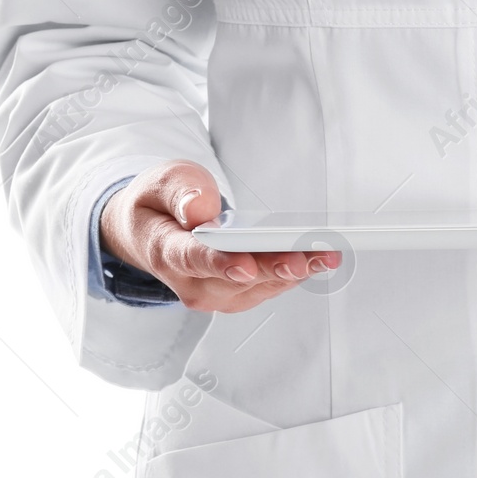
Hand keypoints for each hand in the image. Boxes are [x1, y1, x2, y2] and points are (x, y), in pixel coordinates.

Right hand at [99, 160, 339, 313]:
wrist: (151, 230)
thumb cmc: (160, 205)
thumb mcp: (161, 182)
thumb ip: (179, 193)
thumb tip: (198, 209)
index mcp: (164, 250)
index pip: (192, 259)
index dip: (221, 264)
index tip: (245, 266)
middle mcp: (189, 281)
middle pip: (236, 279)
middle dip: (273, 268)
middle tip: (305, 259)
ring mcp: (213, 292)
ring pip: (258, 287)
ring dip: (293, 273)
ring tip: (325, 256)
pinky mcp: (234, 294)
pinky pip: (267, 287)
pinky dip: (293, 274)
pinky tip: (317, 260)